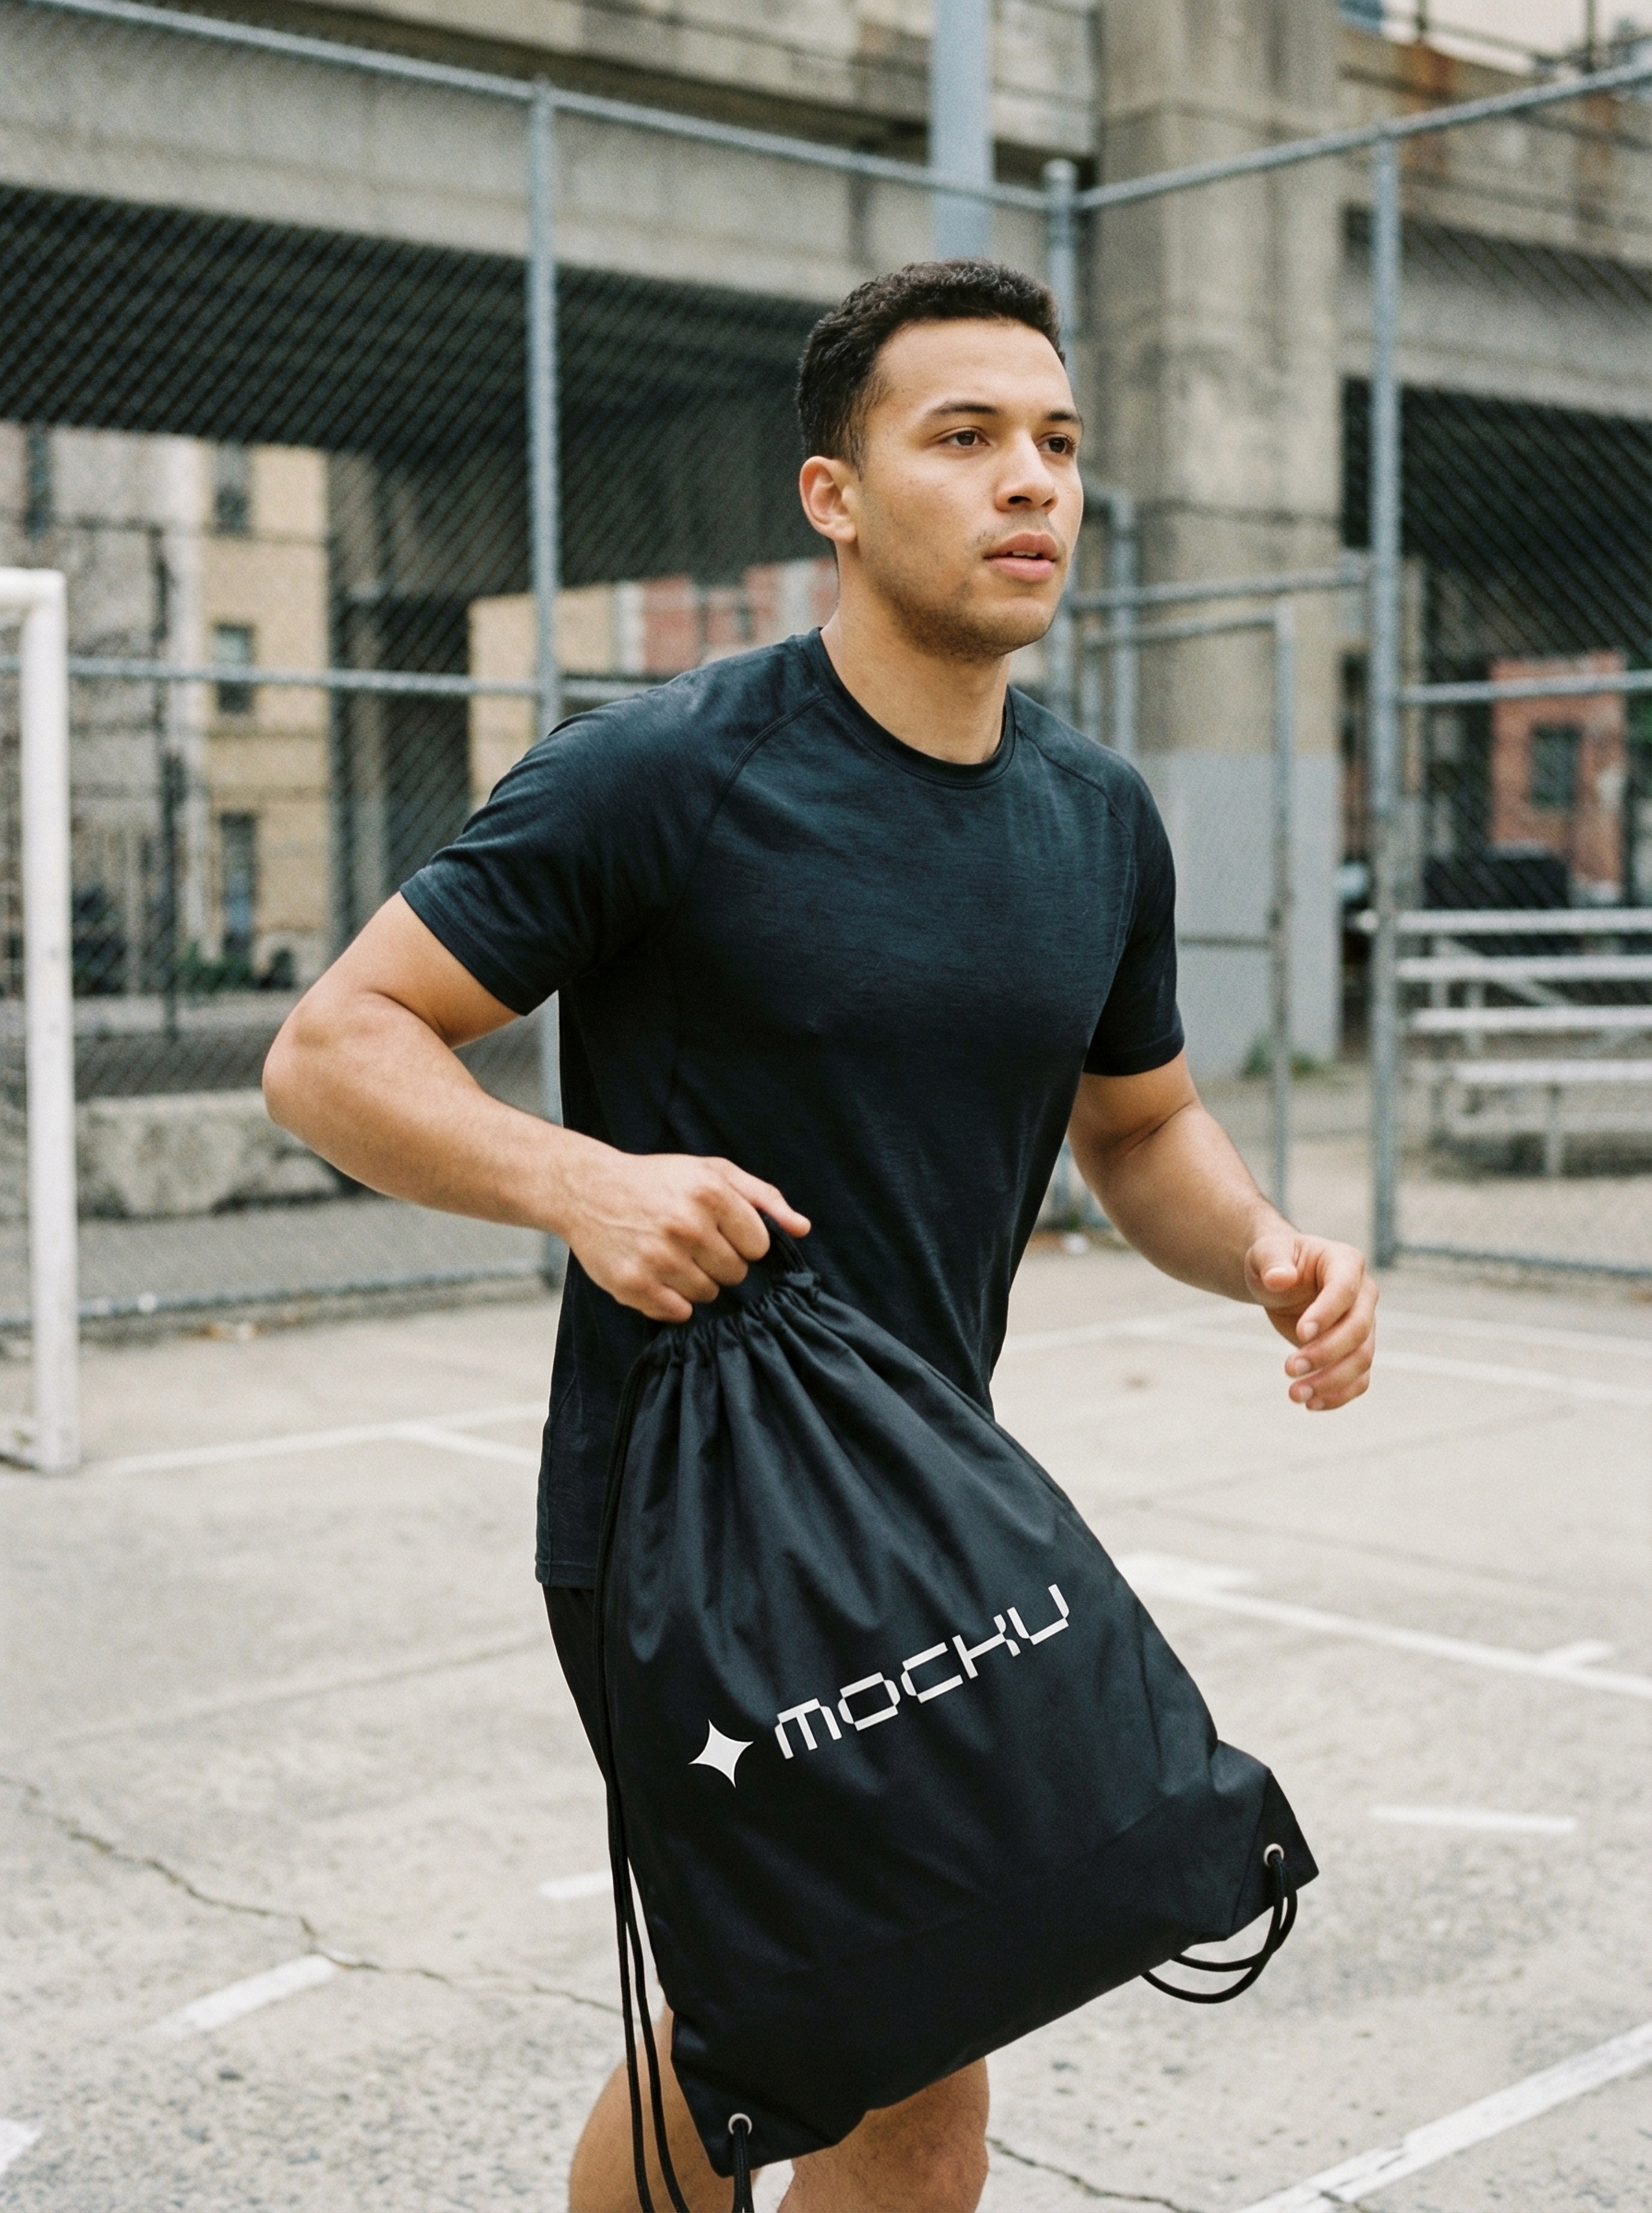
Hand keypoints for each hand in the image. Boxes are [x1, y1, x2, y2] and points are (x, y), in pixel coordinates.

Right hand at [562, 1147, 809, 1322]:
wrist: (587, 1189)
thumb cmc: (658, 1181)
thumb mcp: (712, 1172)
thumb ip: (763, 1197)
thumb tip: (803, 1229)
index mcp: (711, 1193)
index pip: (759, 1246)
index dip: (743, 1242)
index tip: (719, 1231)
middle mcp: (686, 1225)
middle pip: (735, 1274)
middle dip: (719, 1262)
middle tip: (690, 1242)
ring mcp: (659, 1257)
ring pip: (708, 1295)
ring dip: (694, 1281)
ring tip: (670, 1255)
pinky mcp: (634, 1284)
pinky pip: (678, 1313)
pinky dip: (672, 1301)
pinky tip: (656, 1274)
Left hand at [1244, 1231, 1376, 1410]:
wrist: (1280, 1278)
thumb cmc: (1274, 1260)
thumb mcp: (1266, 1252)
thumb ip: (1272, 1261)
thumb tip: (1279, 1278)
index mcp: (1346, 1262)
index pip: (1344, 1290)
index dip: (1327, 1314)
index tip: (1300, 1334)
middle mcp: (1363, 1294)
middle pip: (1358, 1329)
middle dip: (1326, 1353)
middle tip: (1289, 1368)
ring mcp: (1364, 1323)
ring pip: (1362, 1358)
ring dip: (1331, 1381)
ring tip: (1295, 1394)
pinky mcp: (1355, 1349)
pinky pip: (1360, 1378)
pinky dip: (1339, 1395)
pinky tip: (1312, 1404)